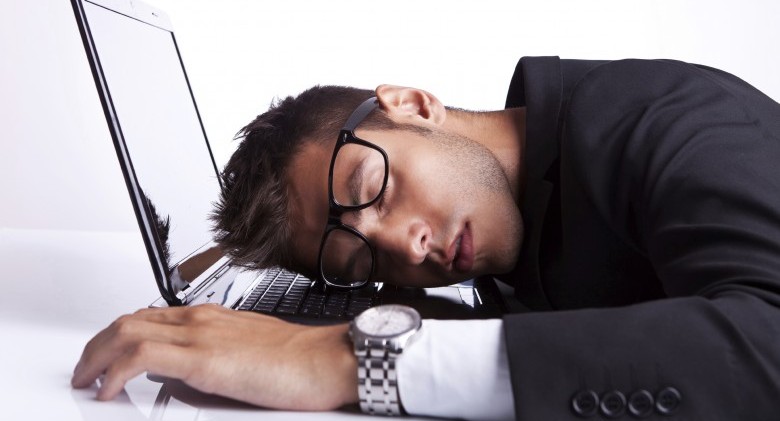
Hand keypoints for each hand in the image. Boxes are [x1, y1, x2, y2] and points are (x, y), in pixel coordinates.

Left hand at [72, 305, 357, 409]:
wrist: (326, 360)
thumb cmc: (300, 360)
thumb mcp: (249, 353)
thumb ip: (215, 358)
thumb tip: (185, 377)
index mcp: (212, 318)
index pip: (150, 317)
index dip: (118, 336)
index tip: (105, 356)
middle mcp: (201, 319)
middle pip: (129, 320)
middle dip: (97, 345)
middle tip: (85, 369)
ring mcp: (201, 335)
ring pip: (127, 331)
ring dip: (97, 356)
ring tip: (86, 379)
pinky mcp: (204, 359)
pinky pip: (141, 357)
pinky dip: (114, 372)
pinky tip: (108, 390)